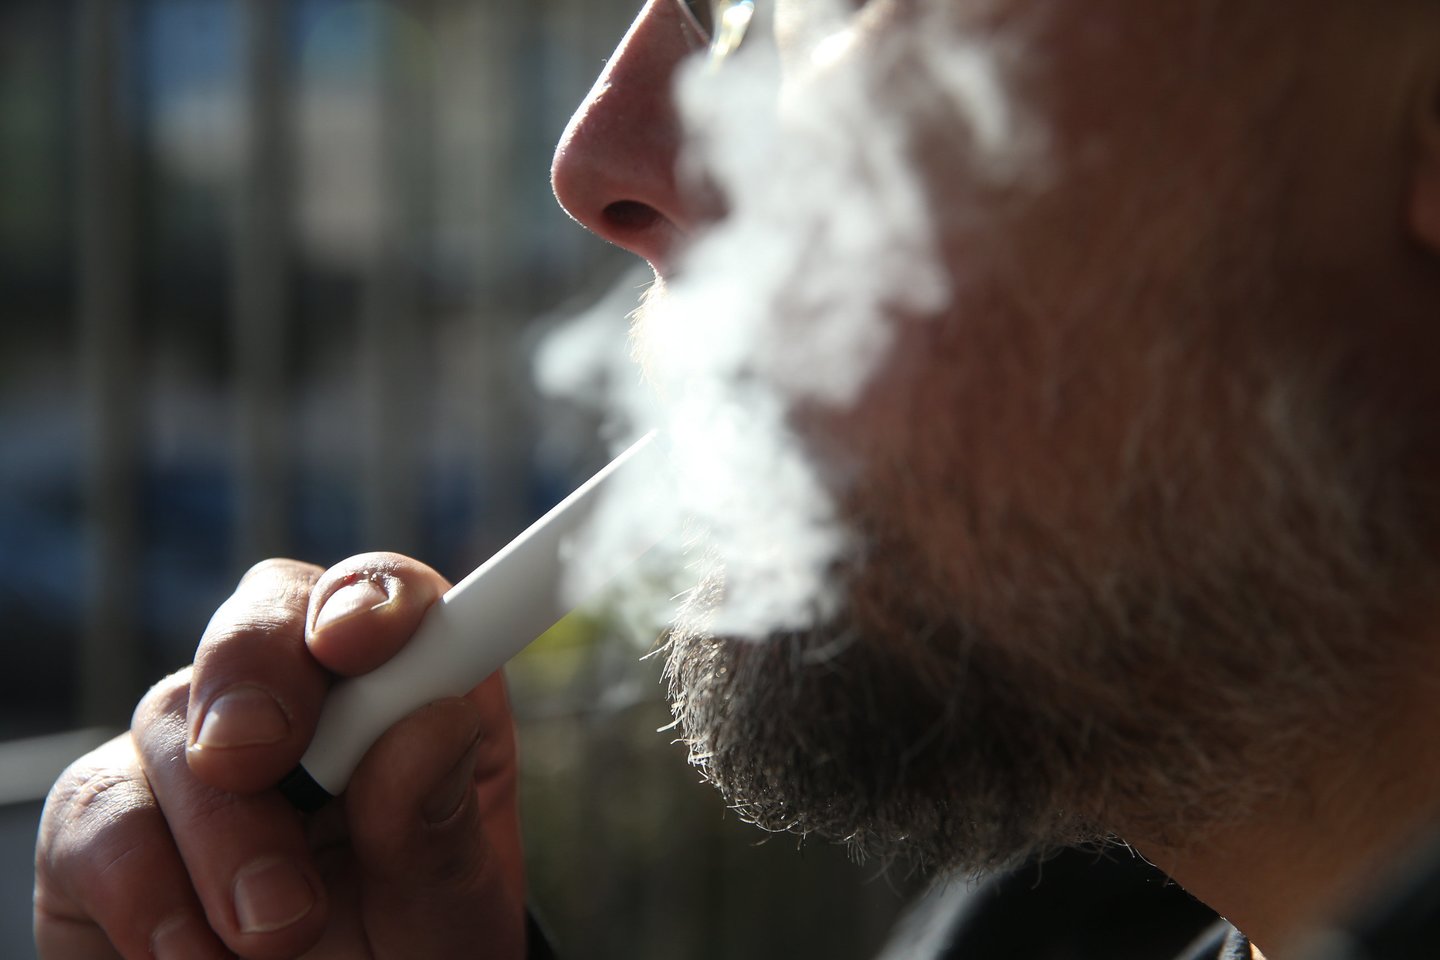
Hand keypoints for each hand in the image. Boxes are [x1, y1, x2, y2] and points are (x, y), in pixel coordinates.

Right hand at [34, 554, 526, 959]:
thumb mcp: (447, 911)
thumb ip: (440, 823)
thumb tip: (434, 721)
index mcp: (408, 702)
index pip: (390, 599)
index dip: (372, 597)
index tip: (357, 641)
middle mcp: (304, 702)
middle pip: (266, 614)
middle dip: (257, 675)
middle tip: (261, 761)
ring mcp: (199, 751)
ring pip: (173, 713)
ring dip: (221, 827)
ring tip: (276, 936)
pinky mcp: (109, 821)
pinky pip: (98, 811)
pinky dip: (145, 889)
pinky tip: (195, 956)